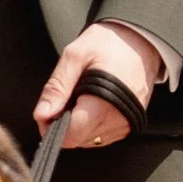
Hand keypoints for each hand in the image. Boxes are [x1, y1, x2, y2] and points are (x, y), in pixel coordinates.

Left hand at [35, 21, 155, 151]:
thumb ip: (57, 87)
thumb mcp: (74, 56)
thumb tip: (42, 115)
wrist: (140, 41)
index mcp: (103, 104)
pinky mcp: (128, 126)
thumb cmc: (108, 44)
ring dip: (77, 124)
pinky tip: (91, 104)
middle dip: (64, 124)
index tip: (47, 111)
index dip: (52, 127)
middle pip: (77, 140)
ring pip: (87, 140)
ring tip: (81, 97)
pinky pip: (100, 137)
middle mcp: (117, 120)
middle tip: (66, 97)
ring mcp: (125, 125)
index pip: (71, 135)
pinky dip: (90, 124)